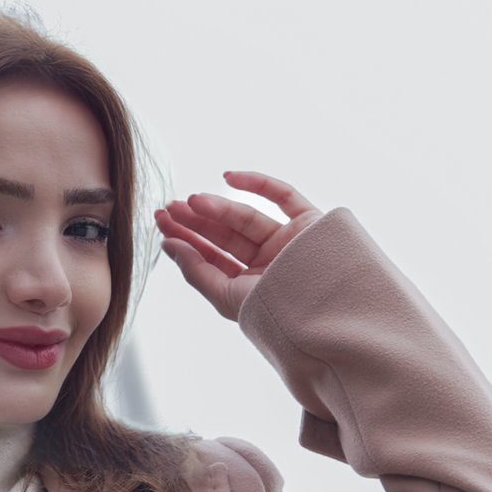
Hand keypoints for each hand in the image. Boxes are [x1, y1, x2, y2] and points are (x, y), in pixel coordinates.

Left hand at [153, 170, 322, 323]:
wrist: (331, 314)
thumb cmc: (278, 314)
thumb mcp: (227, 296)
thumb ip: (197, 271)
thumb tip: (168, 244)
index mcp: (248, 284)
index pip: (210, 256)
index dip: (185, 238)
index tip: (161, 222)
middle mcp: (267, 262)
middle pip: (224, 235)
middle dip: (196, 220)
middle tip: (170, 206)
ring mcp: (287, 240)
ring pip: (246, 216)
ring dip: (218, 206)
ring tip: (192, 201)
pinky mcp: (308, 222)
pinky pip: (282, 195)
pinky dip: (257, 183)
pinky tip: (228, 177)